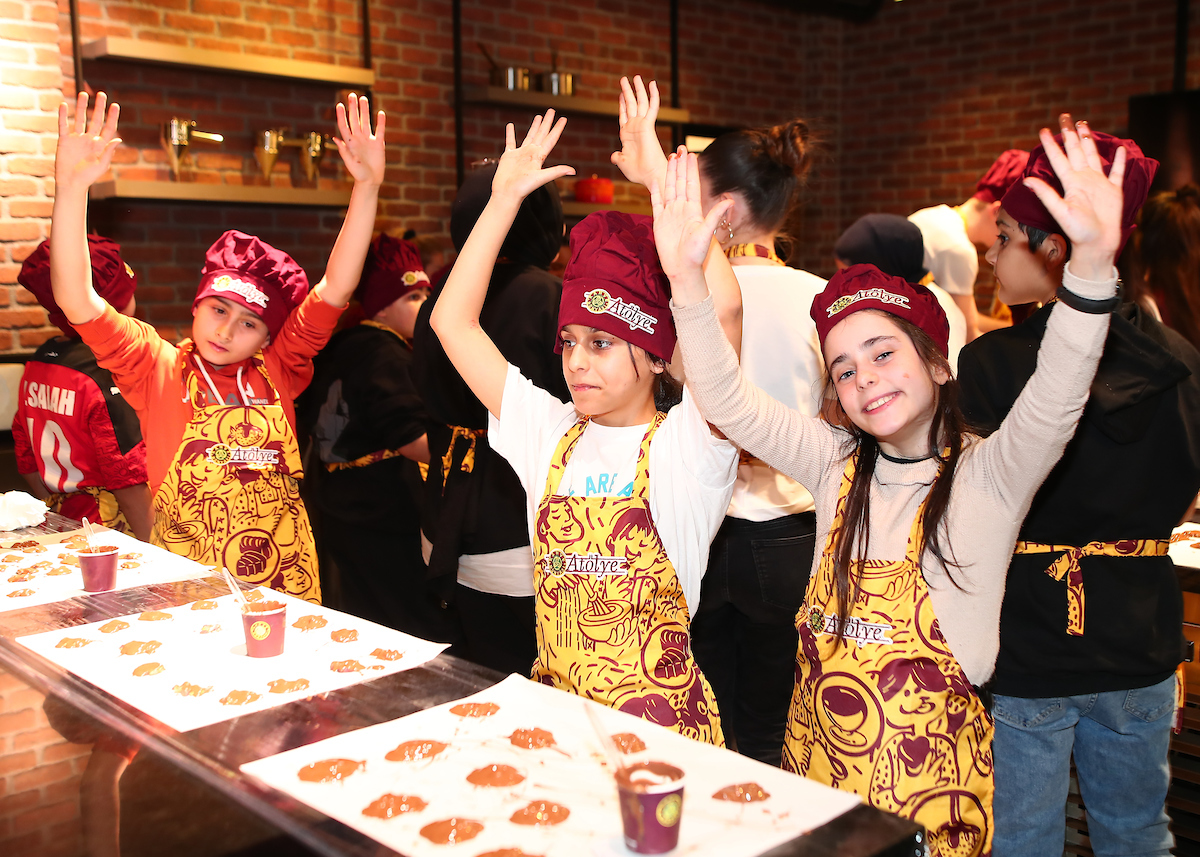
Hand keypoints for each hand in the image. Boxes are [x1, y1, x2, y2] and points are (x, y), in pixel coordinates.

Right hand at [55, 92, 120, 192]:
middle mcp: (89, 139)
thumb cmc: (89, 177)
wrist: (71, 183)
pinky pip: (63, 125)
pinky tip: (64, 105)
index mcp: (100, 145)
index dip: (111, 117)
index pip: (108, 128)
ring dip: (81, 107)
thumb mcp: (102, 165)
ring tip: (83, 94)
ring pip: (79, 119)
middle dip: (98, 107)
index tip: (115, 105)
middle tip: (102, 94)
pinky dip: (63, 116)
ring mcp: (77, 138)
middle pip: (95, 120)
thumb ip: (109, 151)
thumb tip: (118, 138)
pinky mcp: (64, 140)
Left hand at [333, 93, 385, 186]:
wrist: (370, 181)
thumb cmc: (358, 174)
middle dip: (353, 107)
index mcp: (350, 142)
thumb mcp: (349, 162)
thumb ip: (343, 151)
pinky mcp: (379, 144)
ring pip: (366, 122)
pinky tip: (380, 113)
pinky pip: (380, 131)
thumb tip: (335, 138)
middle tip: (352, 95)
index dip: (341, 115)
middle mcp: (358, 138)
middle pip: (355, 120)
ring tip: (364, 98)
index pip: (344, 125)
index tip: (340, 105)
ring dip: (365, 110)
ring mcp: (368, 140)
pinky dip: (381, 122)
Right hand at [491, 110, 574, 202]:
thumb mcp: (541, 177)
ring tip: (538, 116)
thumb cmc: (523, 188)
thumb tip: (573, 171)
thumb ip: (556, 171)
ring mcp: (520, 154)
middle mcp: (531, 154)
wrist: (507, 194)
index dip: (557, 129)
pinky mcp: (509, 156)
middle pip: (541, 134)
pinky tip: (511, 125)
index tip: (563, 118)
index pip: (551, 139)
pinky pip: (510, 141)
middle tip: (552, 110)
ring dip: (534, 126)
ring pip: (529, 136)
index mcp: (539, 157)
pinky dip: (510, 133)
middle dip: (547, 122)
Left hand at [610, 76, 667, 190]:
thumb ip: (618, 157)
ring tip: (635, 76)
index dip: (622, 104)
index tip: (621, 94)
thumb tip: (613, 156)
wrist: (650, 175)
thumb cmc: (638, 172)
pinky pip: (652, 107)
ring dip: (638, 89)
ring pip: (640, 102)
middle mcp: (635, 128)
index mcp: (627, 136)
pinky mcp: (648, 125)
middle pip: (631, 105)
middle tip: (625, 79)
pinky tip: (652, 84)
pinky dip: (653, 95)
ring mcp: (642, 125)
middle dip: (628, 91)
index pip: (624, 115)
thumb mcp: (623, 163)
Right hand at [650, 148, 730, 279]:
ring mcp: (670, 214)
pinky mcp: (659, 221)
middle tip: (680, 149)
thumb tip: (730, 200)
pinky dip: (655, 191)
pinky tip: (655, 180)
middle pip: (680, 182)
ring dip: (669, 174)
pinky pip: (656, 202)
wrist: (681, 269)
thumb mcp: (707, 232)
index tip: (691, 155)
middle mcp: (682, 209)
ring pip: (669, 189)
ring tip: (670, 158)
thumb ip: (715, 215)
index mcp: (694, 210)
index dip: (691, 170)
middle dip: (680, 166)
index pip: (692, 185)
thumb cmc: (695, 254)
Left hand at [1023, 114, 1125, 276]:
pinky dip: (1119, 161)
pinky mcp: (1114, 191)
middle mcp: (1083, 180)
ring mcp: (1099, 184)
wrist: (1097, 244)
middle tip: (1064, 117)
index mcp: (1070, 183)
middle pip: (1075, 151)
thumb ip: (1045, 194)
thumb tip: (1026, 180)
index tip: (1043, 130)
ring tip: (1084, 126)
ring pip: (1093, 156)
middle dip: (1069, 134)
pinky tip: (1120, 150)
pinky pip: (1117, 172)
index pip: (1058, 158)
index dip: (1051, 144)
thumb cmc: (1077, 231)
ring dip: (1089, 141)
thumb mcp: (1060, 211)